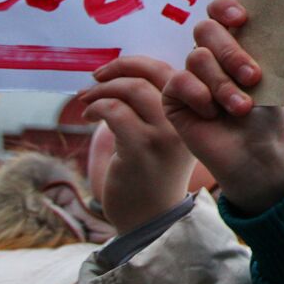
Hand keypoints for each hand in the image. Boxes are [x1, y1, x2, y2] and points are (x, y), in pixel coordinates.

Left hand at [79, 55, 195, 232]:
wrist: (152, 219)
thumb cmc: (152, 175)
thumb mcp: (165, 137)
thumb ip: (156, 107)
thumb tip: (125, 74)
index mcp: (196, 113)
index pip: (174, 70)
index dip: (140, 64)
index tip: (115, 70)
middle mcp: (188, 120)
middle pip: (155, 72)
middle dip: (120, 66)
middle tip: (97, 75)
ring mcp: (165, 135)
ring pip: (133, 88)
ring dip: (103, 88)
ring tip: (87, 99)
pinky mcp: (140, 149)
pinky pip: (115, 110)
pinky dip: (97, 106)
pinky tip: (89, 116)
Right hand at [162, 0, 283, 213]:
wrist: (258, 153)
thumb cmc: (269, 114)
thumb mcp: (272, 76)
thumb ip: (260, 47)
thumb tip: (265, 17)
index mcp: (236, 42)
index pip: (220, 10)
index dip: (225, 8)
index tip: (241, 19)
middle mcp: (211, 55)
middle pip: (206, 28)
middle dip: (230, 52)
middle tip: (253, 77)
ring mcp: (190, 74)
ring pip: (197, 56)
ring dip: (223, 84)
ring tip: (242, 108)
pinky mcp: (173, 96)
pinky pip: (179, 80)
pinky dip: (200, 95)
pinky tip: (212, 114)